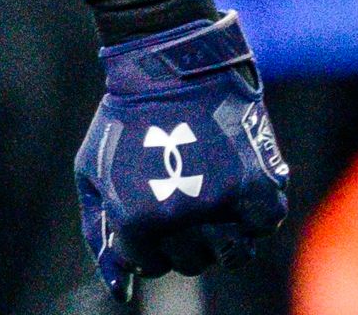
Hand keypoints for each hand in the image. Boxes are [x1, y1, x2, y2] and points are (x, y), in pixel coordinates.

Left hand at [73, 12, 290, 297]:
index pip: (146, 264)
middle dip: (180, 237)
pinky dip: (251, 213)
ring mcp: (226, 206)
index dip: (145, 237)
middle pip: (189, 263)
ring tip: (207, 192)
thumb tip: (121, 291)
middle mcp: (183, 221)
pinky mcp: (263, 188)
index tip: (148, 201)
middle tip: (178, 191)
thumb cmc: (126, 120)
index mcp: (138, 221)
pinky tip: (233, 182)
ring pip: (230, 254)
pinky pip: (262, 228)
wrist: (171, 64)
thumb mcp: (94, 173)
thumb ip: (102, 234)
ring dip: (219, 232)